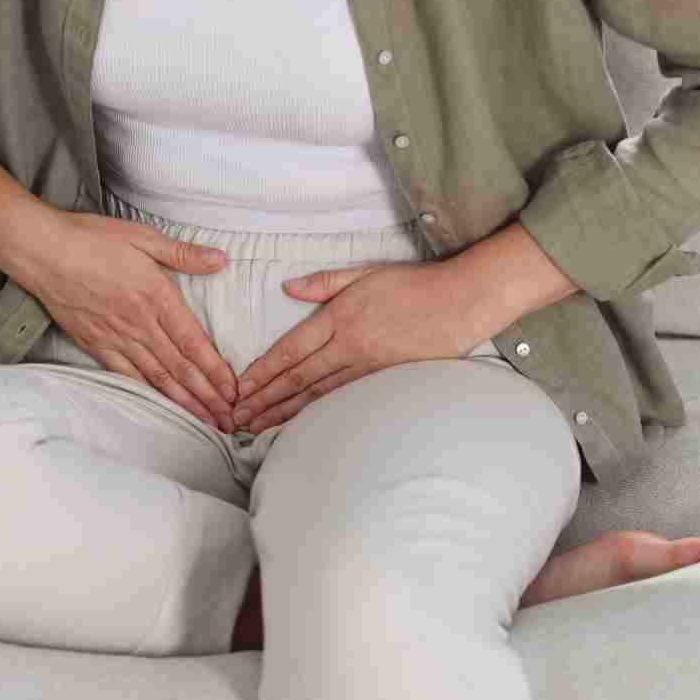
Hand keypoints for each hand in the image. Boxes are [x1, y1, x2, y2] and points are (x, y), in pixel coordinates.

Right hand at [13, 207, 238, 431]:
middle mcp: (140, 324)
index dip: (216, 370)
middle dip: (209, 397)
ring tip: (207, 422)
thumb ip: (183, 253)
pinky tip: (166, 409)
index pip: (194, 342)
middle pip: (181, 369)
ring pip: (159, 379)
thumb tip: (220, 260)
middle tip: (230, 420)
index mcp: (156, 296)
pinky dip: (150, 395)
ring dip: (186, 403)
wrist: (41, 251)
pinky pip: (129, 377)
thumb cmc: (91, 238)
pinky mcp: (98, 346)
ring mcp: (117, 338)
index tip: (233, 390)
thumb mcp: (143, 236)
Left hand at [230, 257, 507, 433]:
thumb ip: (323, 283)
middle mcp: (350, 346)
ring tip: (256, 427)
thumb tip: (286, 288)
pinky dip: (316, 415)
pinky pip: (342, 401)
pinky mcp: (384, 382)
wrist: (463, 303)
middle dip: (263, 400)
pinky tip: (297, 426)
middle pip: (297, 379)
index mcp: (341, 318)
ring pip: (317, 396)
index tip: (240, 387)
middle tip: (236, 418)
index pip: (291, 349)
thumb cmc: (415, 284)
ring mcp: (367, 368)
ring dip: (283, 413)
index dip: (263, 371)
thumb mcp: (365, 273)